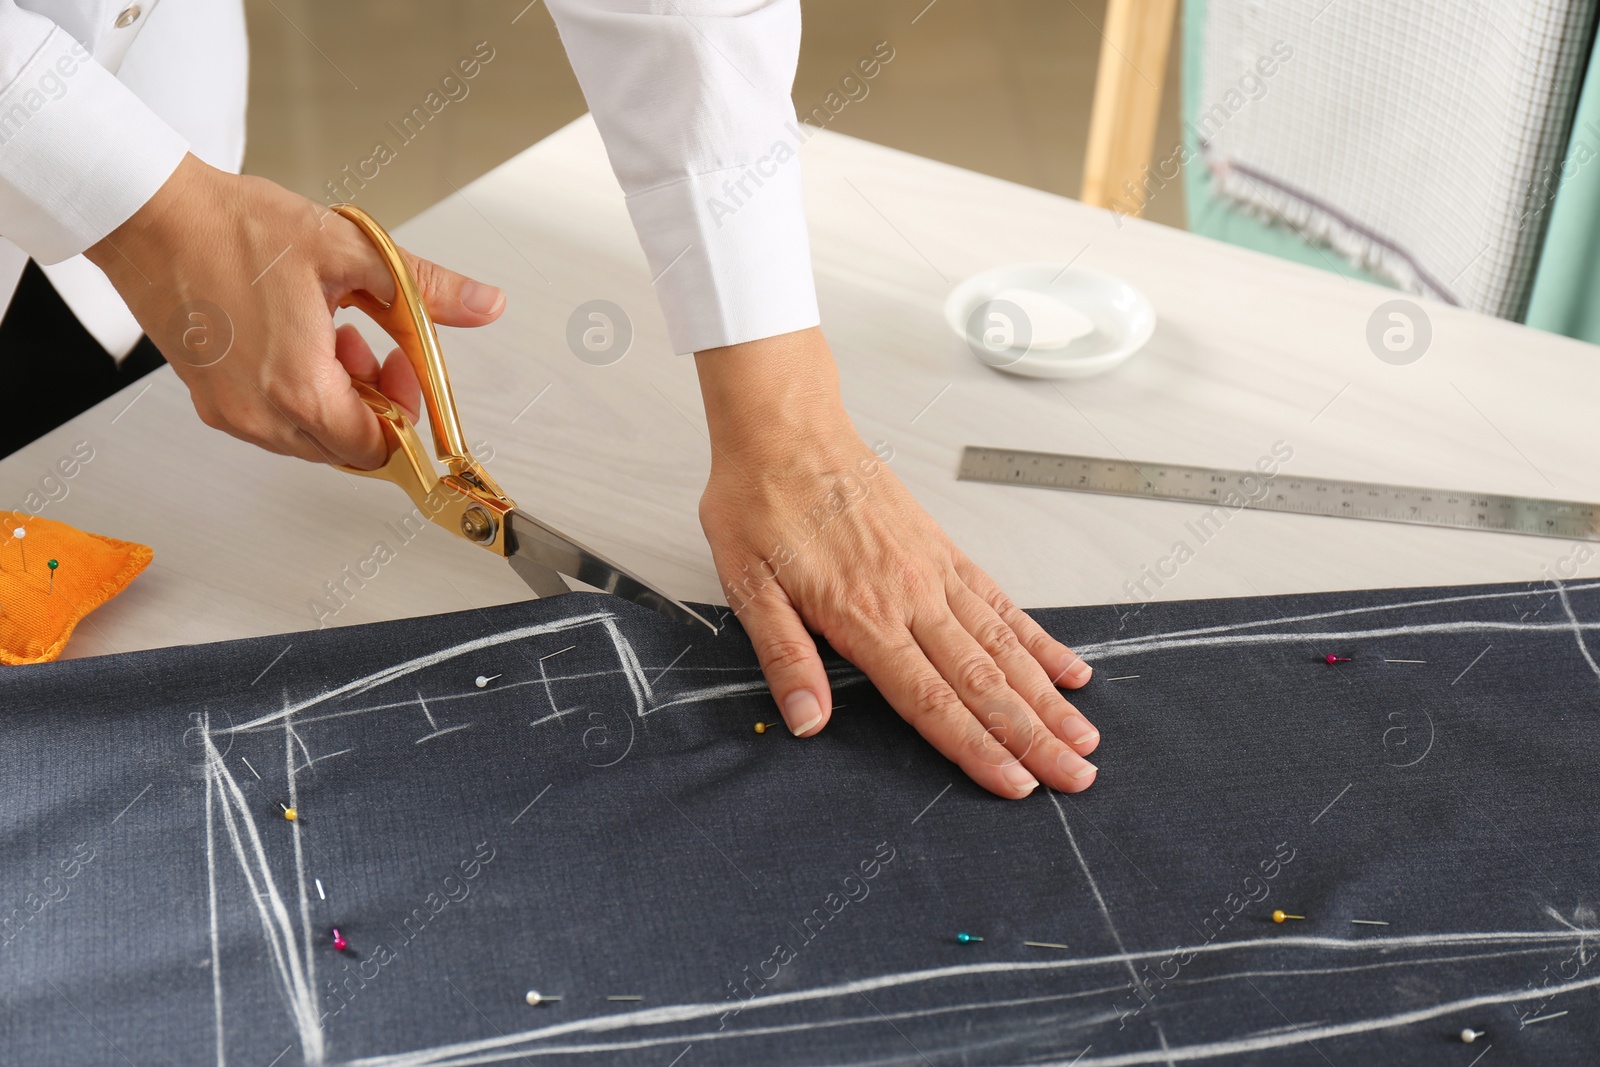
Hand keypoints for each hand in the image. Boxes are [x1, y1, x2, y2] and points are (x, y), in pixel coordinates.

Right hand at [85, 153, 505, 468]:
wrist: (149, 214)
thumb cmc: (231, 227)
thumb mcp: (350, 251)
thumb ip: (425, 288)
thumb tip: (484, 304)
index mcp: (298, 389)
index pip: (375, 450)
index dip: (406, 416)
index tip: (409, 376)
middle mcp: (259, 414)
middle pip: (345, 449)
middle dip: (376, 404)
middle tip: (378, 347)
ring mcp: (228, 410)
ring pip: (310, 437)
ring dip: (339, 397)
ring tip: (338, 334)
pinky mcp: (209, 397)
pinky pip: (273, 420)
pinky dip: (300, 391)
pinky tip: (303, 339)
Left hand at [695, 328, 1097, 798]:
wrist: (785, 429)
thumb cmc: (760, 503)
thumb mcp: (747, 585)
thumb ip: (784, 655)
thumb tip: (805, 721)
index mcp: (862, 614)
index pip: (930, 699)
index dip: (976, 748)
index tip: (1016, 784)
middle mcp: (910, 596)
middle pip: (983, 681)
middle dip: (1033, 736)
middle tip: (1077, 776)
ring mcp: (934, 571)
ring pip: (1003, 646)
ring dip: (1047, 696)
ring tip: (1085, 735)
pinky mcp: (942, 549)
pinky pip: (999, 601)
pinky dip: (1037, 638)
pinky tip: (1065, 667)